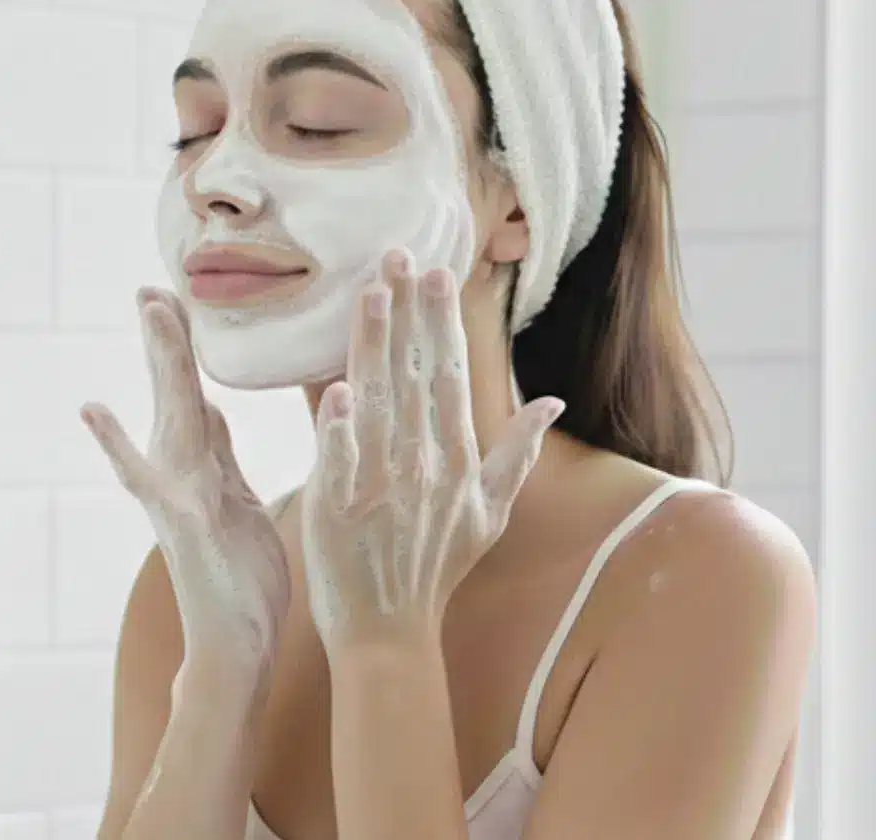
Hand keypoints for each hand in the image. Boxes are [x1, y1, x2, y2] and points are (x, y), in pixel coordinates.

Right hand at [83, 288, 291, 672]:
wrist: (236, 646)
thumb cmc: (242, 582)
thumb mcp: (242, 504)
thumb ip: (222, 458)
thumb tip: (212, 410)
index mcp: (206, 465)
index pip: (197, 390)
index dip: (187, 344)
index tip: (177, 294)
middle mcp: (185, 471)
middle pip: (179, 390)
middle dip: (167, 336)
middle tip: (151, 282)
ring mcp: (178, 494)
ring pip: (171, 413)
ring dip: (161, 363)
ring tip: (149, 312)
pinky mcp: (181, 522)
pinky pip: (148, 476)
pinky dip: (117, 442)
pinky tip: (92, 409)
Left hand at [301, 250, 565, 650]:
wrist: (389, 630)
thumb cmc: (436, 568)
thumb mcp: (489, 513)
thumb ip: (517, 452)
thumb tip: (550, 399)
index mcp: (457, 460)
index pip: (450, 375)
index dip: (443, 322)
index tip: (437, 271)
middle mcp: (423, 465)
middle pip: (415, 375)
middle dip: (409, 313)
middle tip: (397, 254)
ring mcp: (381, 485)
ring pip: (377, 402)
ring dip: (374, 346)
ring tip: (370, 292)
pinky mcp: (337, 508)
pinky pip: (340, 460)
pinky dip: (339, 427)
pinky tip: (334, 389)